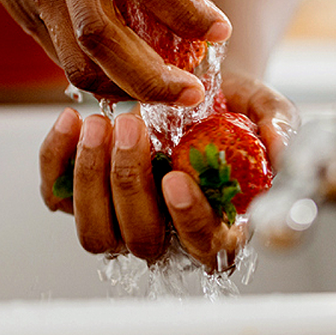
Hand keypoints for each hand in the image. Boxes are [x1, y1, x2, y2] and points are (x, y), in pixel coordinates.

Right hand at [0, 0, 229, 105]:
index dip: (184, 9)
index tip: (219, 30)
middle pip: (101, 34)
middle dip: (151, 77)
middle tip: (193, 93)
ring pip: (77, 61)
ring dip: (126, 88)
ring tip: (168, 93)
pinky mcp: (22, 12)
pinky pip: (64, 58)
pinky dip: (103, 77)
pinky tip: (133, 76)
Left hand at [38, 70, 298, 271]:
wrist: (188, 87)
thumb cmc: (231, 109)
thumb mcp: (264, 108)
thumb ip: (278, 126)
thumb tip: (279, 148)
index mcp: (218, 227)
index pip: (206, 247)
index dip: (190, 219)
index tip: (176, 178)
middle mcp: (167, 235)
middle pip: (141, 240)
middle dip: (131, 184)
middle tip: (132, 125)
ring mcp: (120, 222)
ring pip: (95, 232)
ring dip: (91, 179)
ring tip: (99, 123)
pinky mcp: (81, 199)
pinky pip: (57, 196)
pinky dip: (56, 160)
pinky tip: (70, 121)